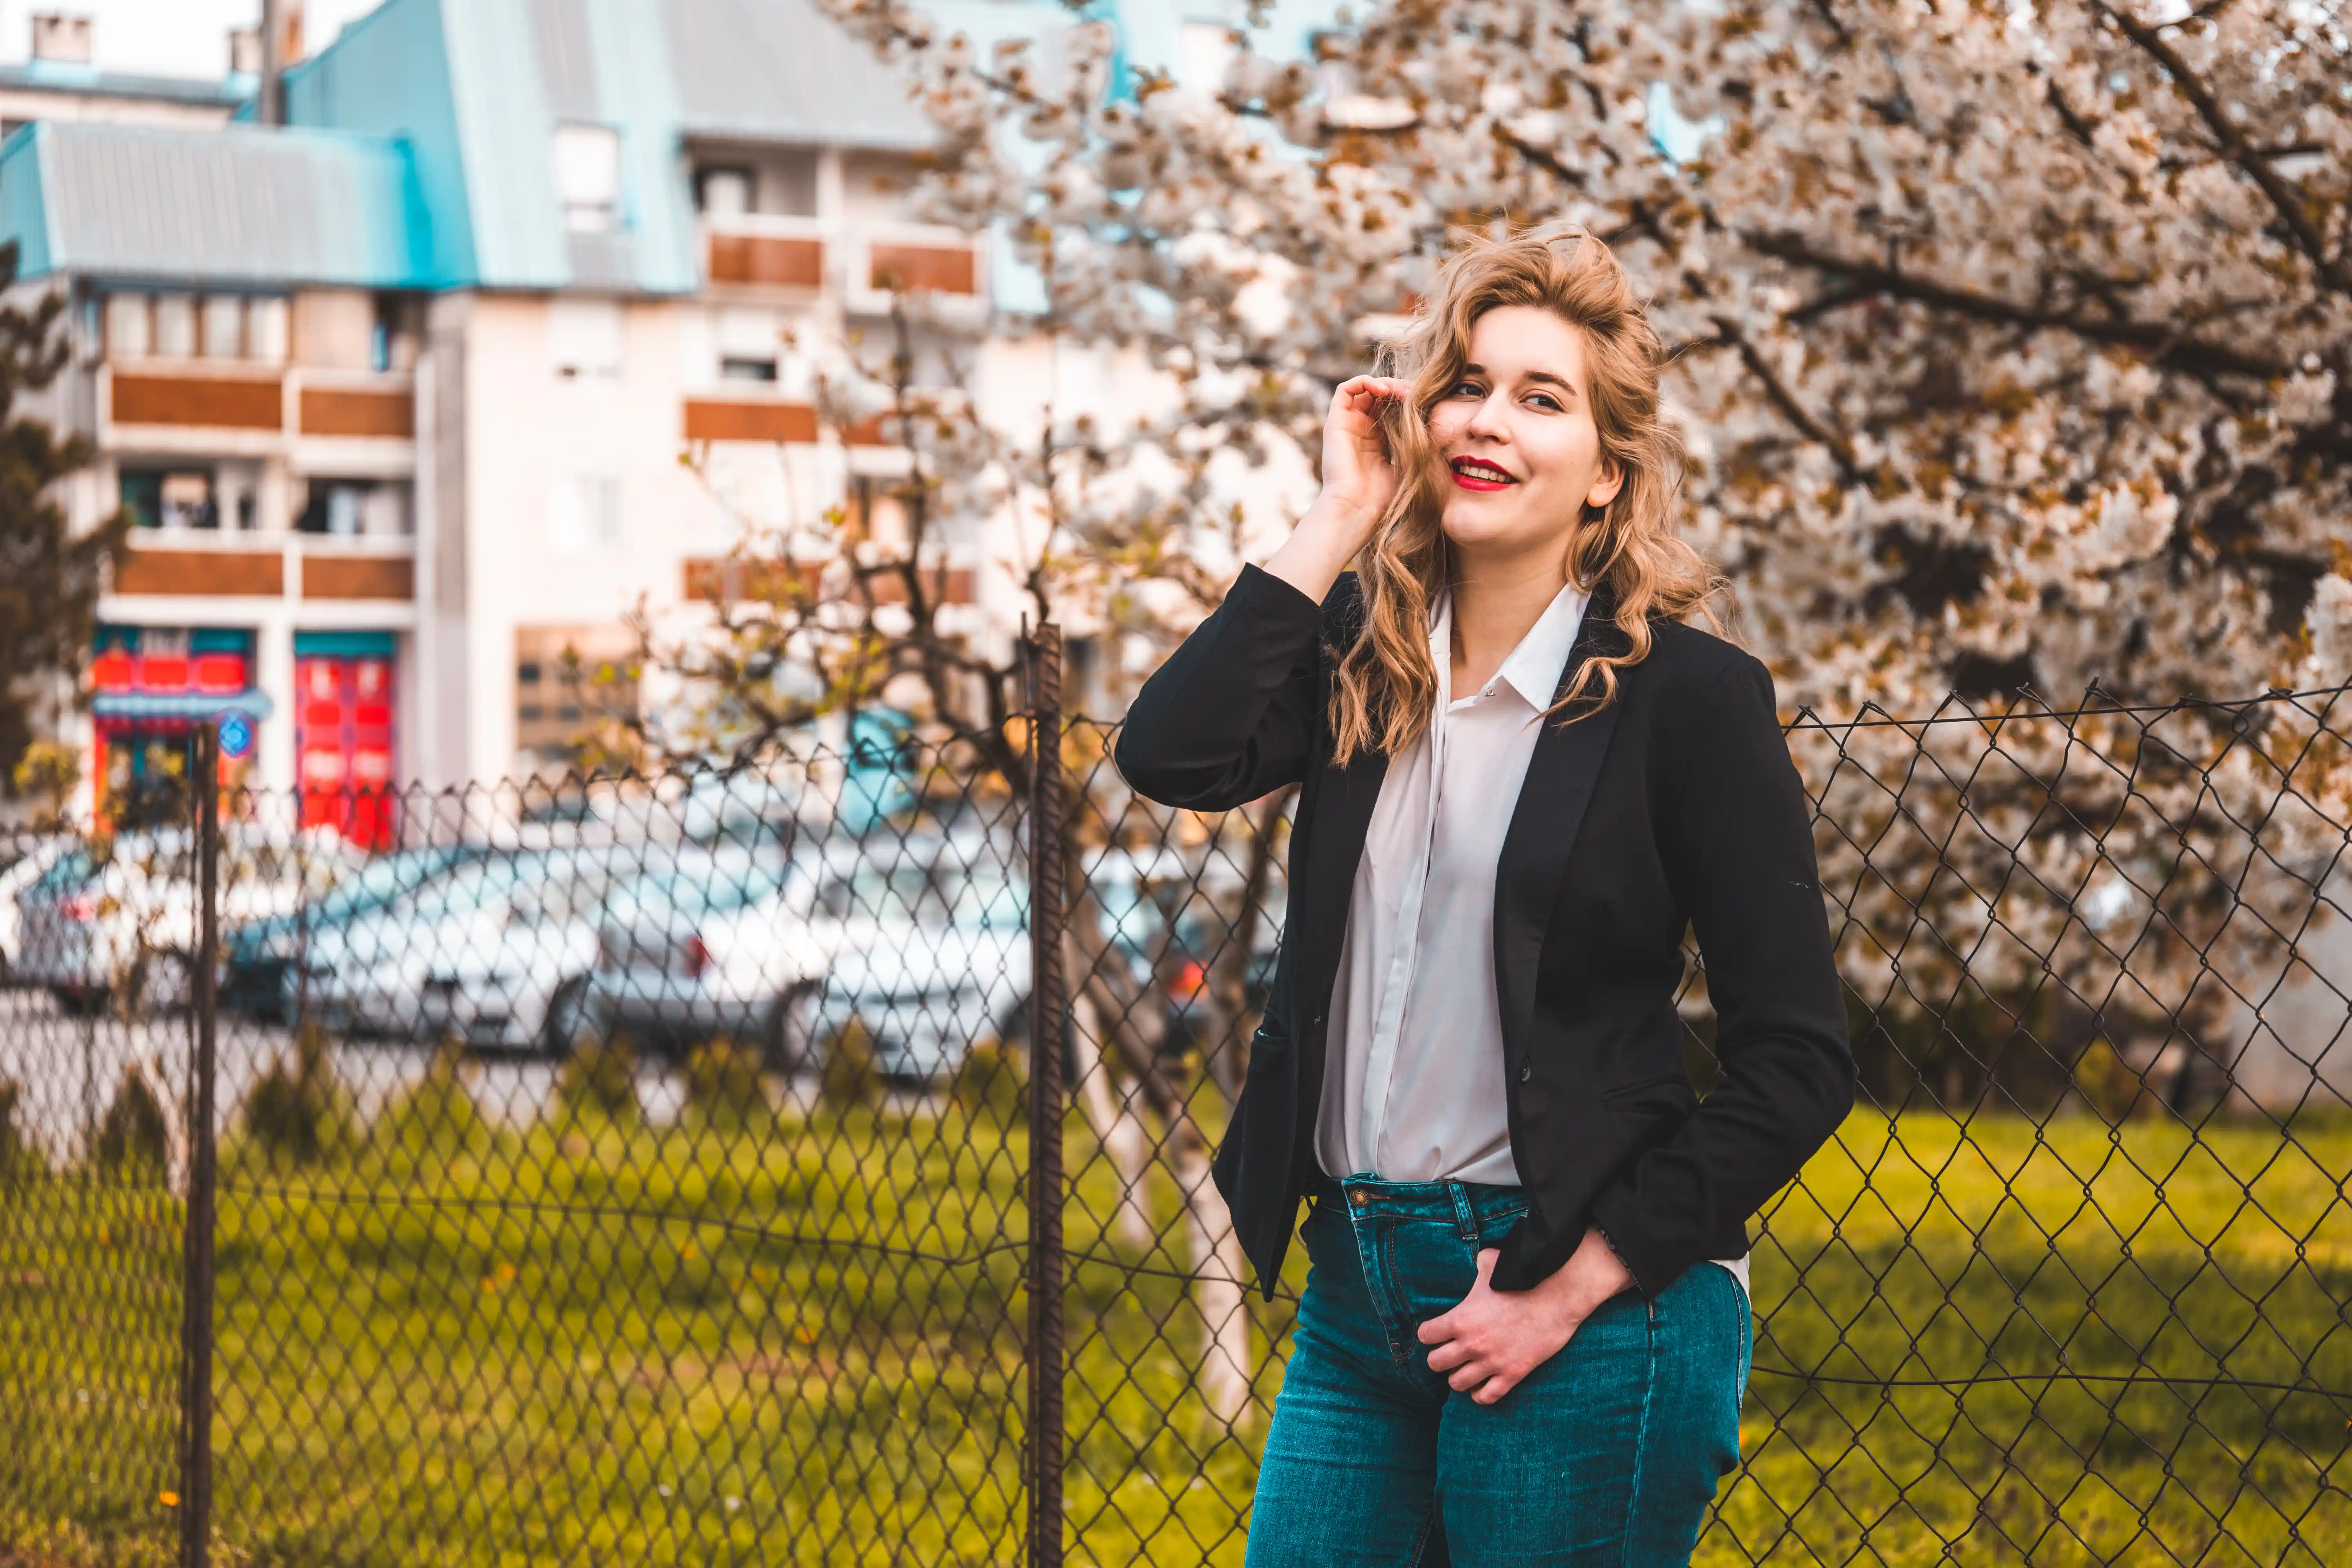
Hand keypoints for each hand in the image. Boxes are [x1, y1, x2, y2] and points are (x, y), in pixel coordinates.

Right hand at [1263, 375, 1412, 601]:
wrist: (1357, 508)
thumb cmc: (1384, 496)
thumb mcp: (1410, 464)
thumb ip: (1419, 444)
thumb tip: (1444, 428)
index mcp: (1379, 441)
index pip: (1394, 408)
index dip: (1409, 400)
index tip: (1427, 402)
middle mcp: (1362, 430)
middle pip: (1381, 395)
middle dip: (1400, 389)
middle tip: (1416, 393)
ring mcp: (1348, 425)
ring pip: (1365, 389)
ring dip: (1385, 383)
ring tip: (1401, 391)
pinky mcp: (1335, 421)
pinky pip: (1346, 389)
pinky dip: (1365, 382)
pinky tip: (1384, 390)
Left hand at [1416, 1227, 1635, 1404]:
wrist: (1559, 1297)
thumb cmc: (1524, 1278)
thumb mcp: (1492, 1262)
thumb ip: (1476, 1265)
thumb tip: (1476, 1261)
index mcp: (1461, 1318)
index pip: (1426, 1335)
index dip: (1430, 1333)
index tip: (1437, 1332)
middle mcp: (1472, 1344)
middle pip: (1435, 1363)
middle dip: (1440, 1357)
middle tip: (1450, 1351)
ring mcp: (1492, 1362)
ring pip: (1457, 1383)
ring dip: (1458, 1375)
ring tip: (1465, 1367)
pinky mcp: (1513, 1374)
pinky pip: (1486, 1397)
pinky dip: (1480, 1394)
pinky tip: (1482, 1384)